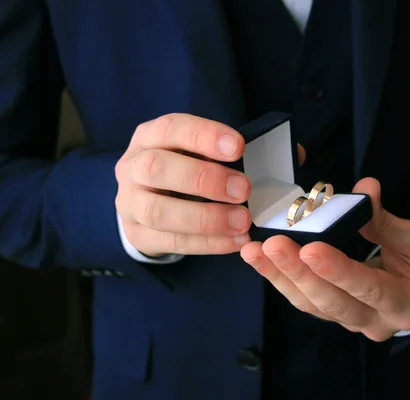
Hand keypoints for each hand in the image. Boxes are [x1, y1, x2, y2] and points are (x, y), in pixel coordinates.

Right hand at [115, 114, 252, 256]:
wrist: (146, 203)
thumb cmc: (180, 169)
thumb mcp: (191, 152)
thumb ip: (214, 154)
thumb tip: (253, 164)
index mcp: (147, 137)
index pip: (171, 128)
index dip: (204, 136)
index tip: (238, 147)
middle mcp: (131, 168)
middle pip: (156, 168)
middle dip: (204, 179)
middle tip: (243, 189)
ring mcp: (128, 204)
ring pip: (158, 212)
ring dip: (206, 218)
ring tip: (242, 221)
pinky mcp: (137, 235)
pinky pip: (171, 242)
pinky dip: (208, 243)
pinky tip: (235, 241)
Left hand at [240, 178, 409, 341]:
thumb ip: (384, 219)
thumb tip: (365, 189)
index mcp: (404, 304)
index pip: (369, 288)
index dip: (338, 270)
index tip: (309, 248)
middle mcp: (375, 322)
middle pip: (331, 303)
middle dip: (298, 274)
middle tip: (270, 246)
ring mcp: (351, 322)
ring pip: (311, 305)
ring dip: (280, 277)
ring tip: (254, 252)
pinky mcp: (333, 315)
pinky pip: (304, 301)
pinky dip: (281, 279)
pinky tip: (261, 260)